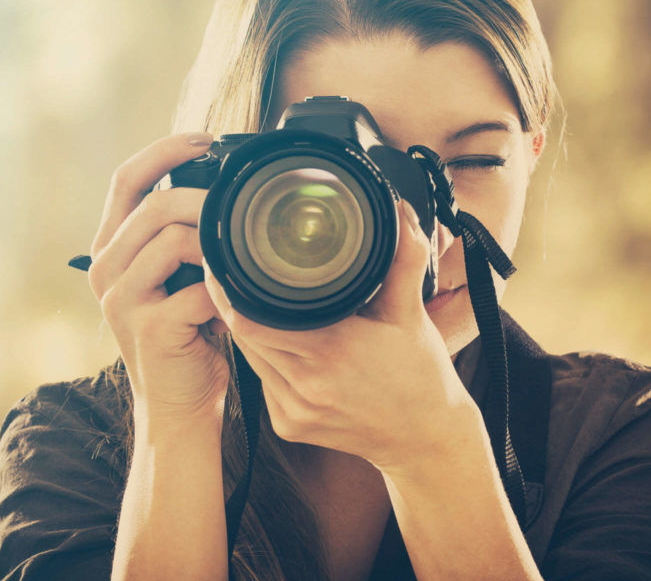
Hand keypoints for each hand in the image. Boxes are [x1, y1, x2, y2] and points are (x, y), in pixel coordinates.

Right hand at [87, 133, 230, 426]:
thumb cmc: (188, 336)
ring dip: (216, 244)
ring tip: (238, 261)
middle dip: (204, 198)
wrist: (179, 407)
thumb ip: (184, 235)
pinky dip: (226, 289)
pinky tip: (237, 300)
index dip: (165, 150)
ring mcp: (121, 301)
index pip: (126, 178)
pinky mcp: (149, 329)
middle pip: (153, 205)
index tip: (206, 139)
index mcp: (110, 249)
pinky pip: (197, 288)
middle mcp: (105, 270)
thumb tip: (224, 186)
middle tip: (239, 207)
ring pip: (173, 240)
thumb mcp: (177, 276)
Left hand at [203, 200, 479, 470]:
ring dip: (248, 333)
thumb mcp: (411, 313)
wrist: (426, 440)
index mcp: (331, 351)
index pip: (252, 319)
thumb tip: (400, 210)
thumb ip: (403, 258)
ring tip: (249, 303)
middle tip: (230, 275)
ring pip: (249, 359)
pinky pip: (262, 383)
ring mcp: (293, 411)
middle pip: (243, 336)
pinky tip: (277, 343)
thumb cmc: (420, 374)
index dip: (231, 292)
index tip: (224, 264)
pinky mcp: (288, 427)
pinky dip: (264, 360)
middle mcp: (306, 385)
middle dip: (236, 306)